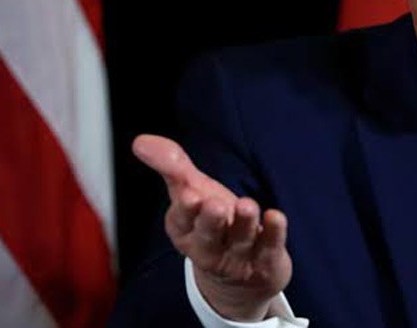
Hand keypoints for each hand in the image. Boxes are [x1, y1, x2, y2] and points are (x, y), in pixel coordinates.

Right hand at [132, 134, 291, 320]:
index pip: (182, 220)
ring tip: (247, 206)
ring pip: (240, 239)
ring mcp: (239, 256)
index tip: (189, 195)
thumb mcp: (192, 192)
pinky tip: (275, 216)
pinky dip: (274, 232)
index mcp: (186, 230)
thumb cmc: (213, 224)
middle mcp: (210, 247)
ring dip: (244, 223)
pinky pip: (270, 246)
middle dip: (210, 220)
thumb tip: (140, 141)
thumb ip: (172, 166)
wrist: (243, 275)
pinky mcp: (266, 261)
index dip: (186, 209)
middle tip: (213, 204)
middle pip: (208, 235)